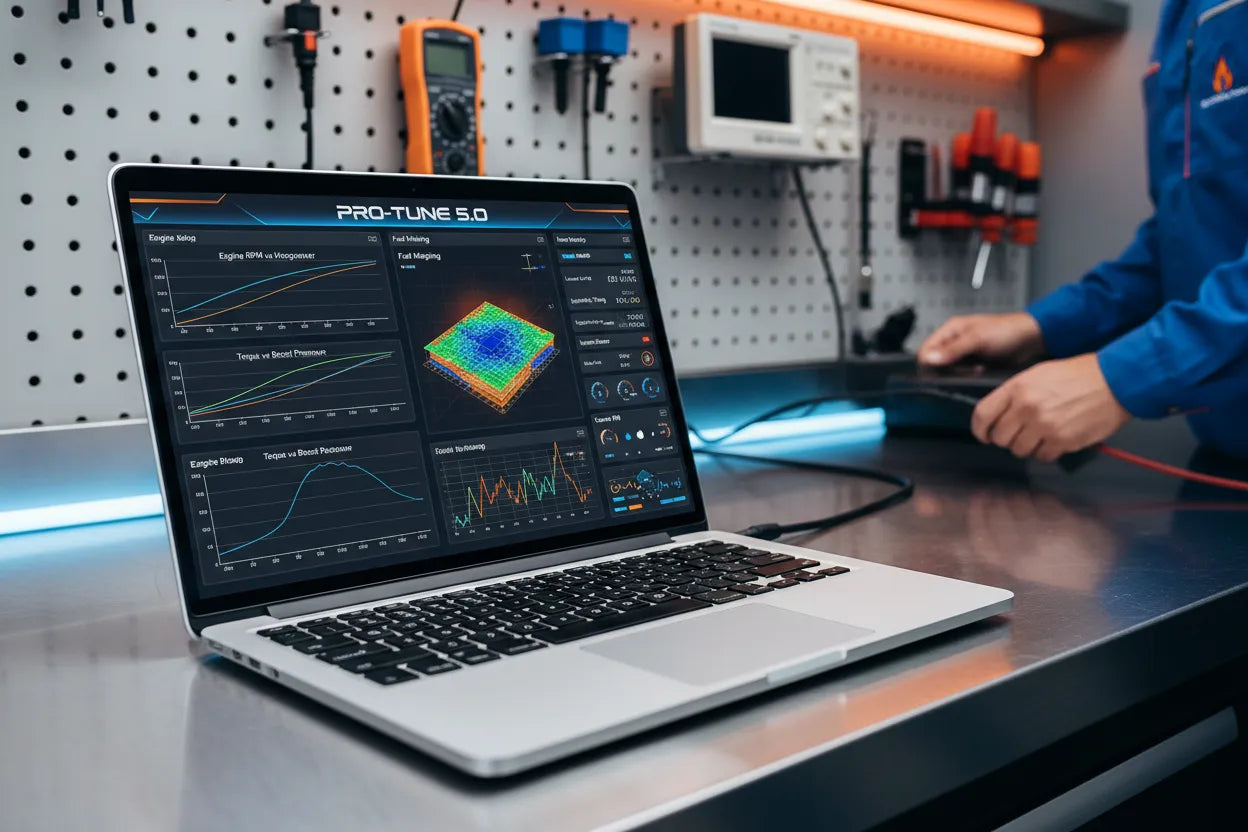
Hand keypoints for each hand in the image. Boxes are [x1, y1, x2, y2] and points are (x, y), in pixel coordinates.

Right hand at [918, 312, 1044, 367]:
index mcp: (950, 329)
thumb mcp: (977, 339)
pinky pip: (961, 374)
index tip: (943, 371)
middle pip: (936, 362)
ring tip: (976, 369)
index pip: (926, 350)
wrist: (1030, 338)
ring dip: (960, 374)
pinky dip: (969, 376)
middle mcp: (954, 341)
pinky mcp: (972, 363)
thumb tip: (929, 359)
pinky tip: (980, 372)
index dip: (930, 363)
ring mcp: (963, 353)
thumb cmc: (1007, 330)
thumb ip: (953, 350)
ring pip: (948, 370)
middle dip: (949, 369)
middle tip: (965, 369)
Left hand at [971, 353, 1130, 461]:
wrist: (1114, 380)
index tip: (983, 434)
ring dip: (1027, 446)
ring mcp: (1044, 426)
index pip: (982, 414)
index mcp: (1017, 387)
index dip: (979, 429)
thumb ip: (1014, 393)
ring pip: (1019, 450)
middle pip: (999, 437)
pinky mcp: (1062, 440)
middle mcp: (1027, 407)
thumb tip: (997, 414)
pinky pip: (1042, 456)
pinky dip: (1046, 451)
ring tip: (1040, 434)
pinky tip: (1055, 439)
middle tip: (1018, 433)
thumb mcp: (1038, 373)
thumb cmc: (1079, 375)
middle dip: (1006, 438)